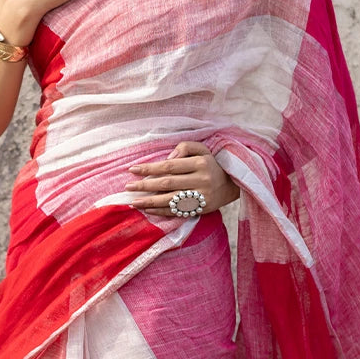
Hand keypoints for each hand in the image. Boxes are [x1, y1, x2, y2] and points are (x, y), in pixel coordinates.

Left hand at [125, 141, 240, 216]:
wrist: (231, 185)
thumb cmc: (211, 165)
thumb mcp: (202, 150)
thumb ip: (184, 147)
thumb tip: (167, 159)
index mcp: (200, 163)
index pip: (169, 166)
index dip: (150, 168)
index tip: (133, 169)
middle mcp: (201, 180)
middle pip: (167, 183)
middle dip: (145, 185)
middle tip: (128, 186)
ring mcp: (201, 197)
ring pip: (170, 200)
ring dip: (149, 202)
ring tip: (133, 201)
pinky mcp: (200, 210)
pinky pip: (177, 211)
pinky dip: (161, 211)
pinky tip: (148, 209)